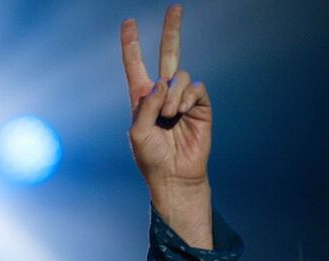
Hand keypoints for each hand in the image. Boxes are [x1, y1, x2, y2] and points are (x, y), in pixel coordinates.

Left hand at [121, 4, 210, 186]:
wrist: (174, 176)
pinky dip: (187, 98)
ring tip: (169, 116)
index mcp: (141, 98)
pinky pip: (195, 88)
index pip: (136, 65)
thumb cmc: (150, 158)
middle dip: (171, 31)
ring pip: (181, 76)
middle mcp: (163, 94)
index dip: (132, 45)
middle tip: (175, 7)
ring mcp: (182, 99)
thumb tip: (161, 83)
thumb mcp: (138, 133)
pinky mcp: (200, 107)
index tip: (128, 23)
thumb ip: (145, 106)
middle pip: (168, 55)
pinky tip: (181, 113)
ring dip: (173, 94)